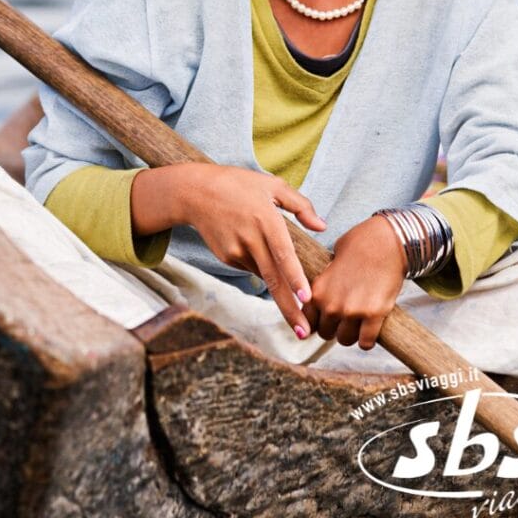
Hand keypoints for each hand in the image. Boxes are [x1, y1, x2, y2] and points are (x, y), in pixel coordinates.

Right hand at [131, 163, 326, 339]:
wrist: (195, 192)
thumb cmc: (238, 184)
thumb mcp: (271, 185)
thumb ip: (300, 205)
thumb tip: (322, 227)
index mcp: (265, 218)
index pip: (283, 254)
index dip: (294, 277)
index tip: (306, 298)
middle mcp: (251, 238)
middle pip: (273, 279)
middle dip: (289, 309)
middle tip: (303, 333)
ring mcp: (236, 250)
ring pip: (264, 274)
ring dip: (277, 286)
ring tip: (288, 294)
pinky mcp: (227, 257)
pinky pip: (251, 267)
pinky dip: (259, 265)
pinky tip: (252, 245)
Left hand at [301, 214, 407, 349]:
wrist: (385, 242)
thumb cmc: (358, 247)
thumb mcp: (329, 263)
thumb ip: (323, 285)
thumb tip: (317, 298)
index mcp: (318, 290)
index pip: (307, 320)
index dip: (316, 322)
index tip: (324, 321)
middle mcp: (331, 303)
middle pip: (325, 333)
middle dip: (334, 328)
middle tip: (343, 321)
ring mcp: (353, 311)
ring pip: (345, 340)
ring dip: (351, 335)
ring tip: (357, 325)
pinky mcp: (374, 315)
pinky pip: (366, 342)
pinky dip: (367, 341)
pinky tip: (369, 332)